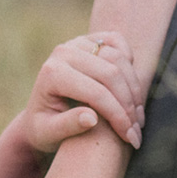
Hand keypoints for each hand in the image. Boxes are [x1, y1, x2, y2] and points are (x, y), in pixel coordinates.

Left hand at [12, 31, 143, 150]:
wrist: (38, 113)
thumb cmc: (43, 128)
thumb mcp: (48, 133)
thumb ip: (68, 126)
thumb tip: (92, 119)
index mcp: (52, 74)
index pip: (96, 93)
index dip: (118, 116)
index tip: (130, 138)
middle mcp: (64, 52)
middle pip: (111, 74)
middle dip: (129, 105)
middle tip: (137, 130)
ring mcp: (77, 42)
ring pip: (119, 59)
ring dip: (134, 90)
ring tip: (137, 117)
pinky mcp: (89, 39)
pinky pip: (118, 41)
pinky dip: (129, 62)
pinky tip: (132, 88)